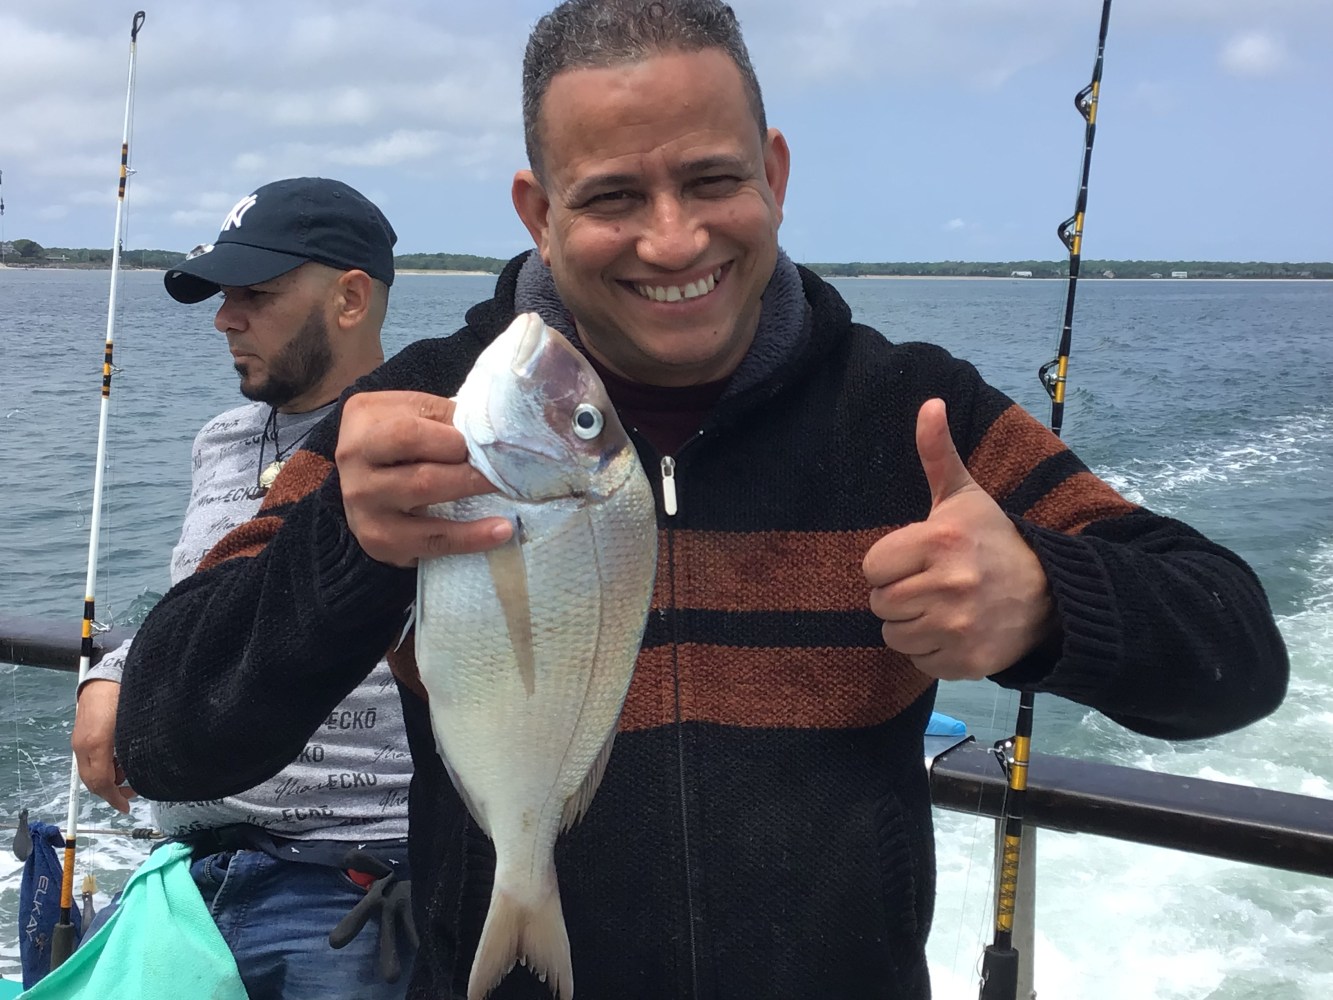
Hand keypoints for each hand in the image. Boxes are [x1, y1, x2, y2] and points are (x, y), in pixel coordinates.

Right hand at [73, 679, 136, 812]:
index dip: (114, 798)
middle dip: (111, 791)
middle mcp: (82, 745)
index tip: (127, 807)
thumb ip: (134, 751)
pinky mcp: (80, 735)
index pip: (101, 782)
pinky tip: (120, 761)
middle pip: (92, 780)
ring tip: (129, 774)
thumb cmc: (127, 698)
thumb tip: (140, 772)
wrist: (107, 676)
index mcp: (96, 744)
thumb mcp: (134, 727)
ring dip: (108, 779)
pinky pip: (88, 760)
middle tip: (132, 793)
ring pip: (89, 771)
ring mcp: (78, 741)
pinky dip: (103, 767)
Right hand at [336, 391, 511, 567]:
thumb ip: (446, 417)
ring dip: (473, 497)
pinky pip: (430, 543)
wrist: (366, 476)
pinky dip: (469, 539)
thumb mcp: (414, 412)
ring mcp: (362, 507)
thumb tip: (495, 432)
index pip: (408, 433)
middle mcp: (353, 464)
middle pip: (420, 474)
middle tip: (509, 472)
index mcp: (362, 423)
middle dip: (470, 474)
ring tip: (512, 495)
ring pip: (424, 503)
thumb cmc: (399, 437)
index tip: (485, 444)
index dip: (452, 441)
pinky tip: (500, 532)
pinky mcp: (378, 541)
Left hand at [863, 398, 1057, 679]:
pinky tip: (955, 630)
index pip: (872, 567)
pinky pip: (918, 660)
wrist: (1050, 594)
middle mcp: (949, 584)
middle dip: (899, 594)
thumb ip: (937, 453)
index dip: (890, 564)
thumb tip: (929, 403)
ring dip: (912, 623)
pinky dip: (931, 650)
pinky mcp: (966, 661)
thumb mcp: (965, 496)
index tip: (918, 558)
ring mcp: (959, 626)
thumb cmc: (994, 541)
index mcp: (940, 541)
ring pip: (894, 634)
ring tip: (943, 606)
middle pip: (880, 603)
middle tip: (932, 583)